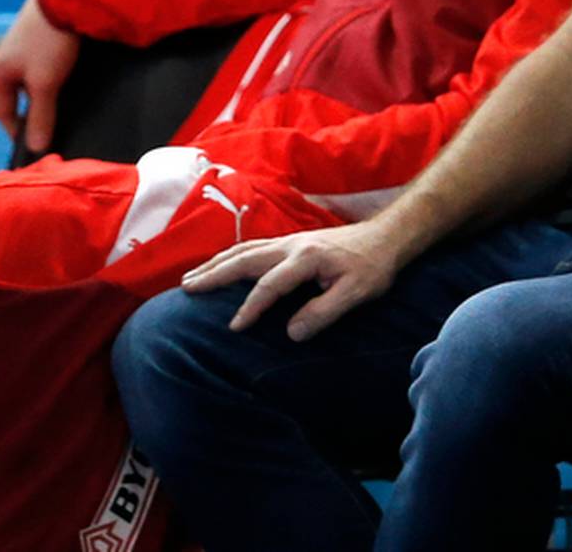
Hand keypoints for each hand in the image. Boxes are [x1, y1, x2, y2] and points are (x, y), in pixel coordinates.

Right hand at [0, 0, 80, 152]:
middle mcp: (4, 57)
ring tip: (59, 103)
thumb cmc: (48, 43)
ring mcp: (20, 44)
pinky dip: (48, 76)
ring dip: (41, 93)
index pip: (2, 111)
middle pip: (15, 95)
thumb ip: (40, 115)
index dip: (17, 130)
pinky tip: (63, 78)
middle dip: (30, 111)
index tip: (33, 144)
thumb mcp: (44, 84)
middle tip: (48, 126)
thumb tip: (35, 146)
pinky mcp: (37, 34)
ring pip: (28, 79)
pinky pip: (39, 65)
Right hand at [180, 219, 407, 340]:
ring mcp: (288, 241)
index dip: (251, 307)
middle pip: (244, 258)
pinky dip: (230, 257)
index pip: (270, 284)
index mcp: (306, 258)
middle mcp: (291, 245)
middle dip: (214, 273)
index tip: (234, 328)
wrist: (385, 238)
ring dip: (216, 263)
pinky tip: (220, 266)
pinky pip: (251, 248)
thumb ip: (323, 312)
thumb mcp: (356, 293)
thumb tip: (291, 333)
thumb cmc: (372, 268)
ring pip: (243, 249)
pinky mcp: (289, 243)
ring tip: (191, 277)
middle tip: (186, 288)